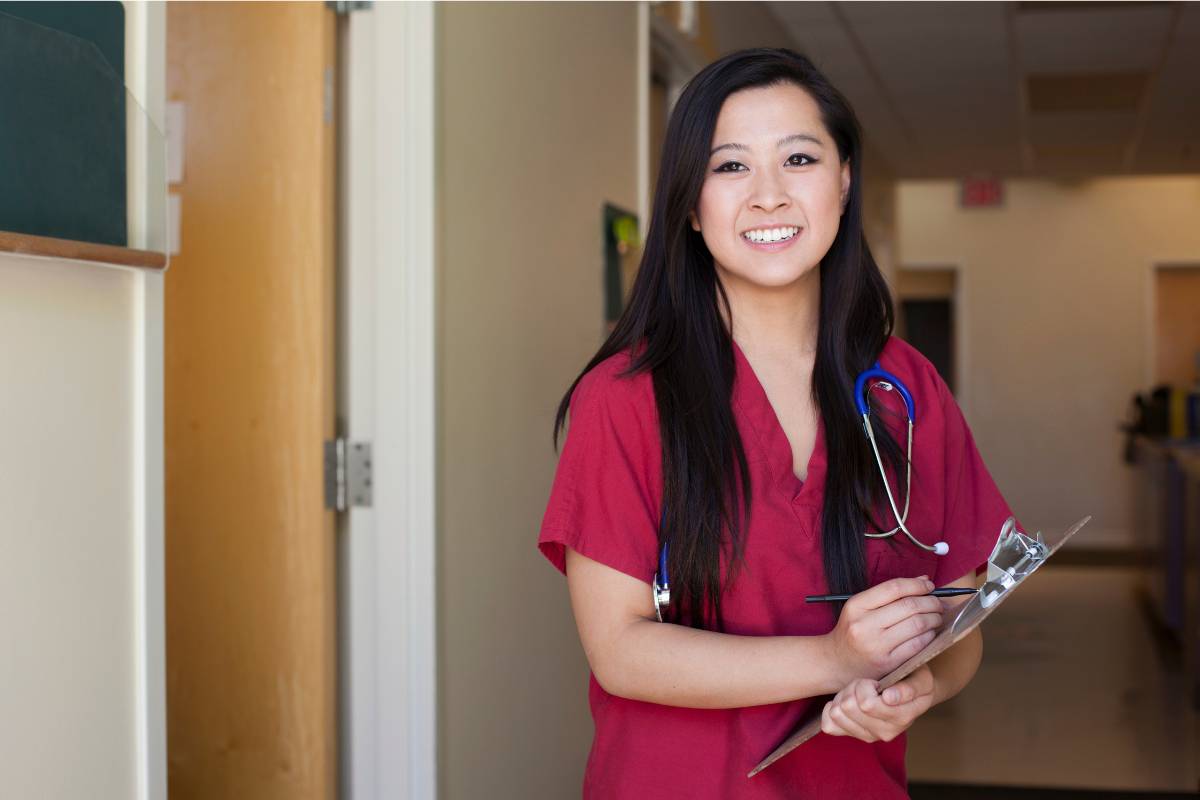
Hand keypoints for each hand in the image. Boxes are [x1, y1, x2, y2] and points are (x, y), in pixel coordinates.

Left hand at [820, 664, 935, 742]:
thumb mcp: (920, 679)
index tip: (876, 683)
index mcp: (902, 719)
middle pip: (848, 706)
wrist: (910, 694)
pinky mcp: (852, 736)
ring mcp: (868, 736)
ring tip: (859, 691)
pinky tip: (845, 701)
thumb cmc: (914, 680)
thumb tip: (888, 698)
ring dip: (845, 695)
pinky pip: (828, 725)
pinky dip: (831, 708)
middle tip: (866, 683)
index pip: (867, 705)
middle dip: (855, 687)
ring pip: (837, 712)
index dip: (867, 686)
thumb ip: (909, 688)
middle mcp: (886, 733)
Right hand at [826, 576, 944, 683]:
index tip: (929, 585)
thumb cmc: (853, 632)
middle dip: (931, 602)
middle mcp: (864, 625)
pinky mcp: (888, 663)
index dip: (916, 585)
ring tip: (937, 616)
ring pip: (917, 625)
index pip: (894, 588)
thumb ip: (889, 594)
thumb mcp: (861, 608)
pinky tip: (930, 632)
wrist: (837, 663)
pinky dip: (930, 636)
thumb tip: (923, 580)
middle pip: (909, 606)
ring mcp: (876, 646)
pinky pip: (918, 645)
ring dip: (934, 618)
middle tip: (939, 603)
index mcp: (856, 606)